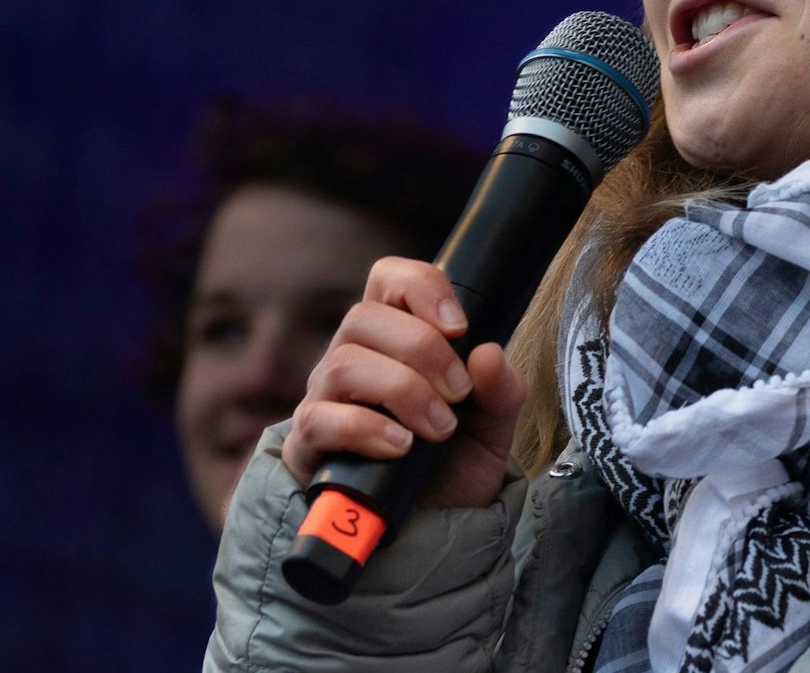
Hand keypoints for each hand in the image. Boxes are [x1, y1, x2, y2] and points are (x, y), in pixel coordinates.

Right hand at [282, 257, 527, 510]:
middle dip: (421, 350)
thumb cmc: (453, 464)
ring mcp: (325, 399)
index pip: (389, 279)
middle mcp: (353, 358)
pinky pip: (320, 419)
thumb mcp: (492, 428)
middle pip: (364, 317)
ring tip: (439, 429)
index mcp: (395, 338)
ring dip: (402, 391)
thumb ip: (500, 392)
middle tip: (460, 394)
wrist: (431, 530)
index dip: (420, 287)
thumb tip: (488, 355)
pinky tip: (401, 446)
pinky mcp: (309, 445)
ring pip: (343, 363)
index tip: (459, 325)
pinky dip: (366, 428)